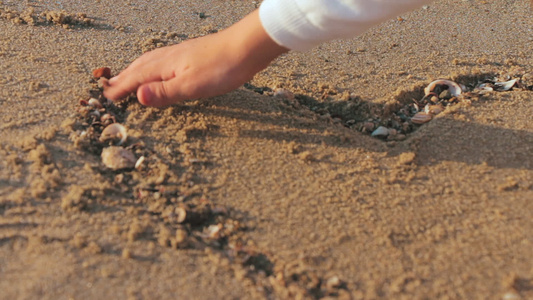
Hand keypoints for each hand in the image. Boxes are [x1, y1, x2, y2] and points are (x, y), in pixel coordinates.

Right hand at [103, 10, 287, 106]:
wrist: (246, 47)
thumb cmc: (222, 68)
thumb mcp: (192, 86)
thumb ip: (165, 92)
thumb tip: (137, 97)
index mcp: (164, 65)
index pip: (136, 78)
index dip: (121, 88)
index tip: (107, 98)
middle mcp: (168, 56)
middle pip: (139, 67)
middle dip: (123, 78)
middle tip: (110, 87)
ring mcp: (180, 53)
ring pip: (150, 62)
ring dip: (136, 71)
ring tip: (129, 76)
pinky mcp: (191, 54)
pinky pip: (163, 60)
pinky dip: (153, 66)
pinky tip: (162, 69)